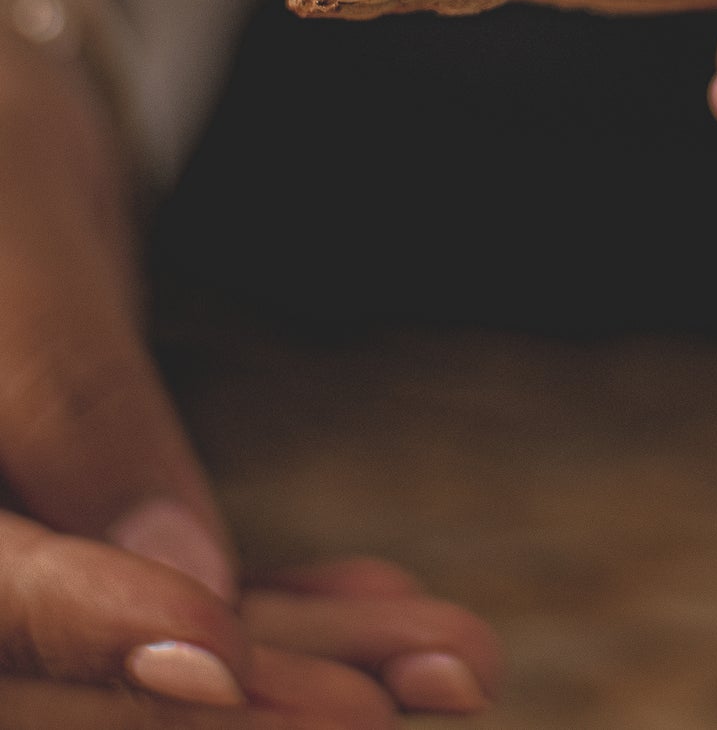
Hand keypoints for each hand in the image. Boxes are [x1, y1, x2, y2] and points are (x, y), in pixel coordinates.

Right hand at [0, 28, 498, 721]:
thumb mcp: (23, 248)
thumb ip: (70, 404)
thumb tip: (181, 583)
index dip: (89, 637)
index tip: (216, 660)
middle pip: (67, 664)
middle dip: (243, 684)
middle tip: (404, 691)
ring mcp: (11, 551)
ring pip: (144, 636)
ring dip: (297, 655)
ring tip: (455, 660)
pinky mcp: (67, 528)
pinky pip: (168, 591)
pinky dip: (273, 604)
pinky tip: (388, 608)